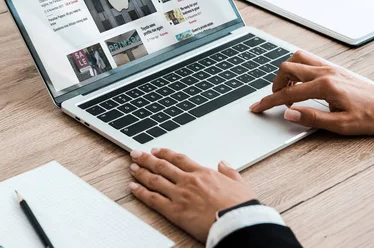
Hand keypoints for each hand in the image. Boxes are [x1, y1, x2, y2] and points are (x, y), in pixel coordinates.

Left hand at [128, 148, 255, 241]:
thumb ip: (229, 172)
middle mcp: (188, 181)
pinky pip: (153, 199)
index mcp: (203, 173)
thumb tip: (223, 163)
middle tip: (136, 153)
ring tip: (132, 167)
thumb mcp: (240, 184)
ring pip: (155, 180)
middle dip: (147, 159)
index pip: (179, 159)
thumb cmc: (241, 206)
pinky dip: (141, 192)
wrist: (238, 223)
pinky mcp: (175, 211)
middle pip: (162, 166)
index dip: (165, 153)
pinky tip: (133, 187)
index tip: (156, 150)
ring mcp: (180, 195)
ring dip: (141, 172)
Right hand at [250, 50, 373, 134]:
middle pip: (287, 69)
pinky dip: (297, 68)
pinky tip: (300, 82)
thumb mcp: (340, 125)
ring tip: (286, 89)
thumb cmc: (370, 117)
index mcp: (325, 86)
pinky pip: (308, 60)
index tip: (257, 107)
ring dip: (286, 72)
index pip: (288, 94)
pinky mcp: (334, 68)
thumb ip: (312, 118)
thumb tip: (289, 114)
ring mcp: (330, 68)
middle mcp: (325, 72)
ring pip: (297, 59)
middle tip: (275, 99)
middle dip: (275, 84)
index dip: (269, 102)